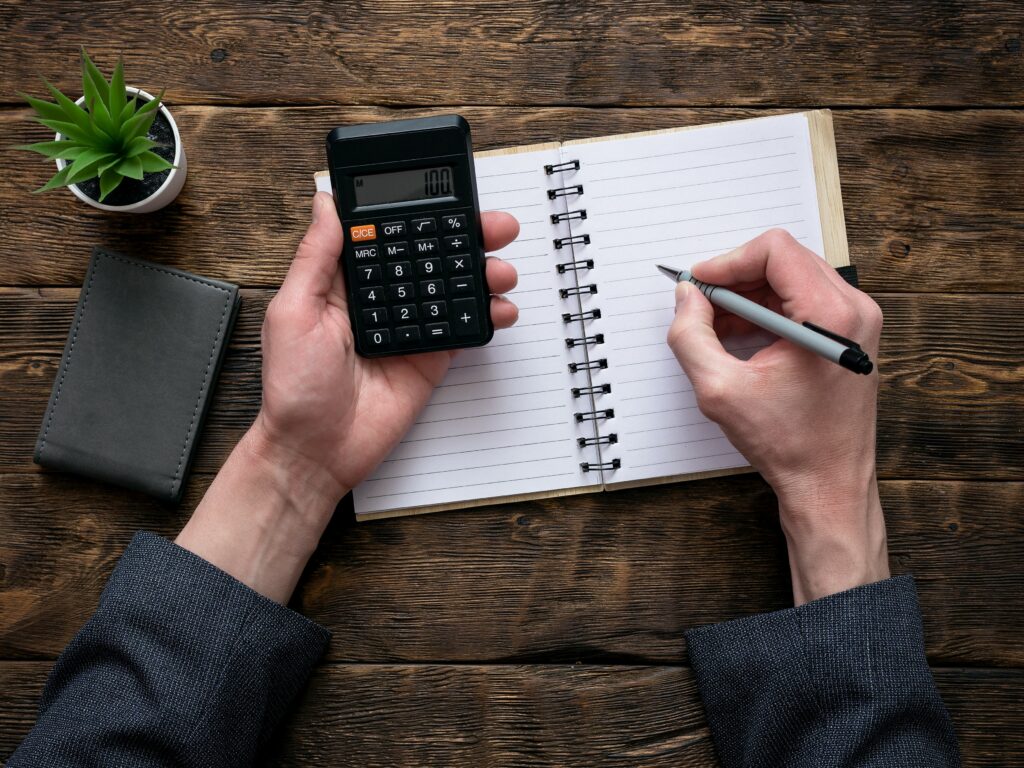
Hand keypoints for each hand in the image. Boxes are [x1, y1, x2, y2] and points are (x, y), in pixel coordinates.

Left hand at [177, 193, 518, 601]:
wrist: (317, 451)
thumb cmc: (293, 388)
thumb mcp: (293, 312)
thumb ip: (315, 258)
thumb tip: (326, 203)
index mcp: (345, 280)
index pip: (388, 233)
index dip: (417, 212)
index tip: (446, 194)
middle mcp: (382, 296)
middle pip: (430, 254)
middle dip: (467, 236)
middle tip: (495, 226)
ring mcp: (409, 325)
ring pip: (453, 287)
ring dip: (483, 273)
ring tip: (500, 269)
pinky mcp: (430, 356)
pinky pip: (463, 329)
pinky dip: (487, 315)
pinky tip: (499, 308)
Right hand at [667, 229, 887, 603]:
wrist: (828, 483)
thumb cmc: (788, 444)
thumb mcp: (719, 389)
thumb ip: (691, 335)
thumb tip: (686, 297)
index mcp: (830, 315)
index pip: (775, 250)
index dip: (728, 260)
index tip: (698, 284)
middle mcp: (854, 309)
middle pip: (784, 259)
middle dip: (735, 277)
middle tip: (700, 303)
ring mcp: (858, 321)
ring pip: (792, 277)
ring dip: (748, 294)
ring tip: (715, 325)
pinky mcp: (850, 335)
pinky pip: (803, 300)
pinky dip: (767, 309)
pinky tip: (739, 336)